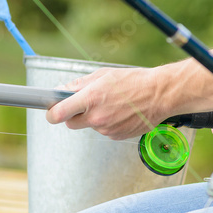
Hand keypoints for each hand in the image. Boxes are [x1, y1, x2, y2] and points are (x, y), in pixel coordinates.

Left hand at [45, 66, 168, 139]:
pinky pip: (104, 131)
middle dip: (74, 114)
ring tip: (114, 104)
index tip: (51, 110)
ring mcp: (106, 129)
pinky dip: (109, 123)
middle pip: (70, 123)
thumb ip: (80, 84)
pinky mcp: (116, 137)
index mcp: (91, 98)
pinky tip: (121, 112)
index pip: (58, 114)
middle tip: (86, 103)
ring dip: (95, 117)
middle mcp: (97, 117)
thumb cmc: (135, 80)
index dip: (51, 113)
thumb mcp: (105, 75)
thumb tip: (62, 90)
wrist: (161, 94)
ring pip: (90, 126)